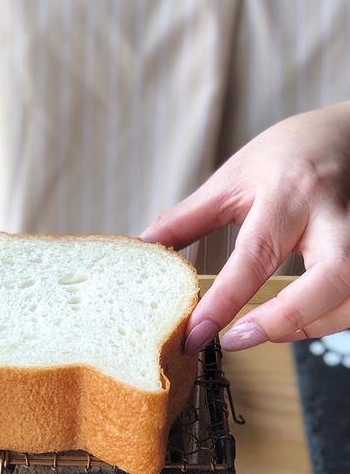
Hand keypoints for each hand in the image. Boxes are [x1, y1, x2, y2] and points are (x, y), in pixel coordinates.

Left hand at [140, 102, 349, 353]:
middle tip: (238, 339)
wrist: (345, 134)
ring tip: (262, 332)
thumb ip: (188, 218)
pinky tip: (298, 321)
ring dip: (311, 325)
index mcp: (289, 192)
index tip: (196, 333)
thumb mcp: (232, 179)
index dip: (225, 300)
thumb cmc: (286, 155)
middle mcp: (334, 214)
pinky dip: (330, 318)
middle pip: (333, 275)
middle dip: (288, 318)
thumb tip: (143, 245)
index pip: (257, 253)